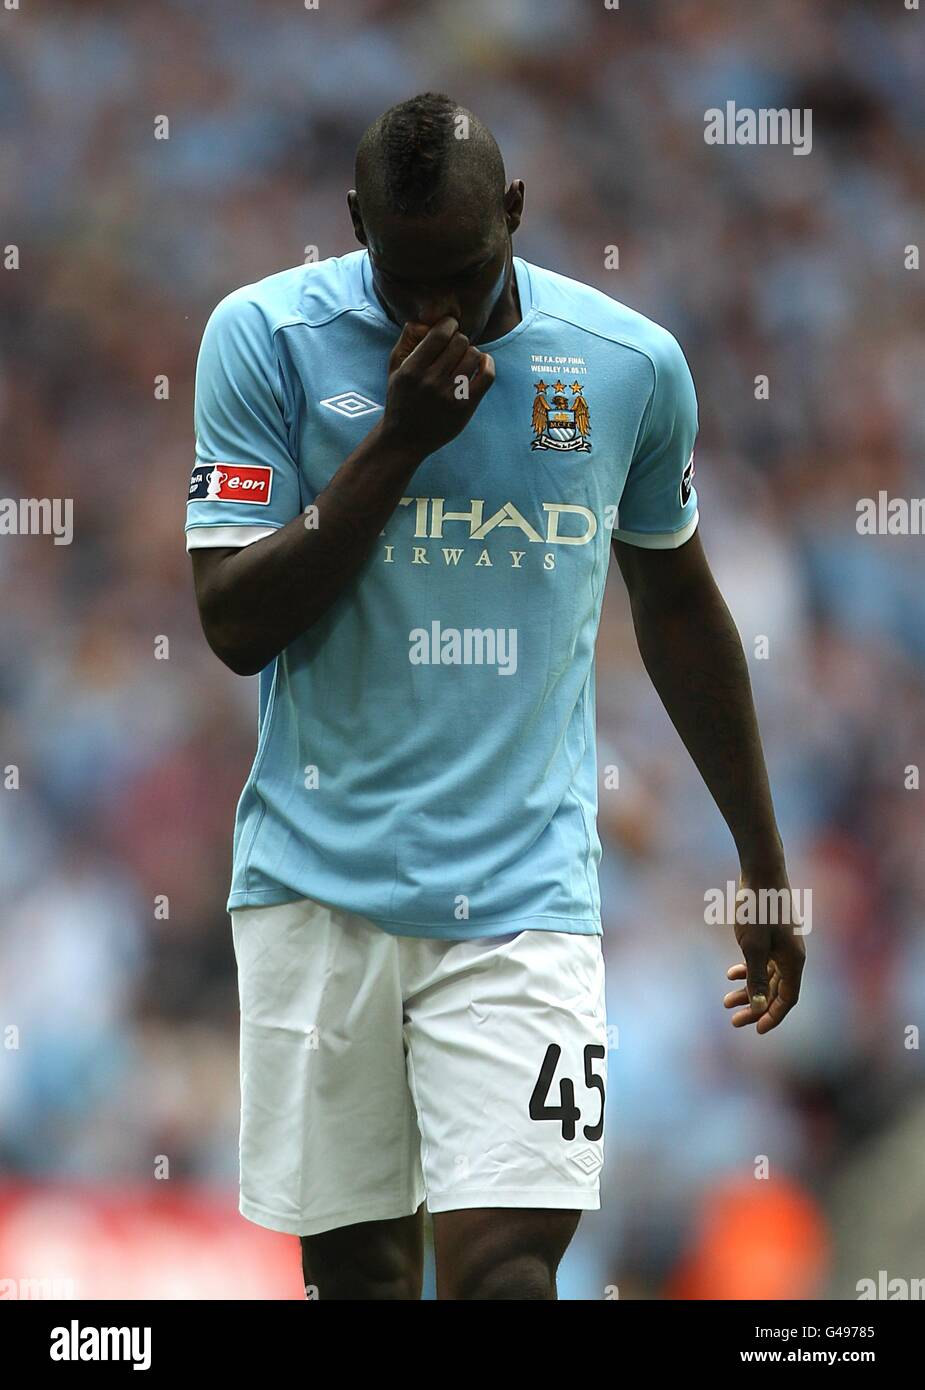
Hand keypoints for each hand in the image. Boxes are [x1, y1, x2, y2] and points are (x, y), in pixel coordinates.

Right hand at [381, 316, 495, 459]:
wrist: (405, 438)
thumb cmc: (401, 398)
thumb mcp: (395, 368)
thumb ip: (407, 340)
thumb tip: (425, 319)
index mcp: (412, 370)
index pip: (440, 333)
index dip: (448, 324)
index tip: (448, 328)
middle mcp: (430, 382)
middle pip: (460, 342)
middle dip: (459, 340)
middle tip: (453, 349)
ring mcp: (450, 396)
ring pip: (474, 355)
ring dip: (471, 353)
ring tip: (462, 361)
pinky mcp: (465, 407)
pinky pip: (487, 375)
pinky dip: (488, 364)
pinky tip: (482, 363)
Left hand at [723, 869, 805, 1033]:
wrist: (761, 872)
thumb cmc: (758, 909)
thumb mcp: (753, 947)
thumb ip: (755, 978)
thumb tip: (758, 1007)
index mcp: (794, 961)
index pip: (788, 999)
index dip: (774, 1016)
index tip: (756, 1030)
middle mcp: (792, 956)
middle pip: (776, 991)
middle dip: (755, 1007)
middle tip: (733, 1020)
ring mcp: (783, 946)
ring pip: (767, 977)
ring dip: (748, 991)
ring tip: (725, 1002)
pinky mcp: (772, 936)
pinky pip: (763, 962)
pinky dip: (749, 971)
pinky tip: (731, 975)